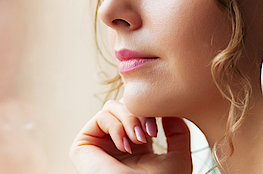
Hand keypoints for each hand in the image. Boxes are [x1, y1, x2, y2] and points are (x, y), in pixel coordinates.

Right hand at [70, 100, 191, 173]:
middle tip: (150, 132)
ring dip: (130, 119)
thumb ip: (179, 133)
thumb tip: (168, 111)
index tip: (164, 122)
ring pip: (113, 107)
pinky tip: (125, 147)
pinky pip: (101, 117)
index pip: (140, 112)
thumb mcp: (178, 158)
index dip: (153, 111)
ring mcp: (100, 143)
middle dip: (141, 113)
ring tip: (138, 140)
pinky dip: (116, 127)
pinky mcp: (83, 145)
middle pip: (126, 105)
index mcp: (137, 146)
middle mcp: (117, 142)